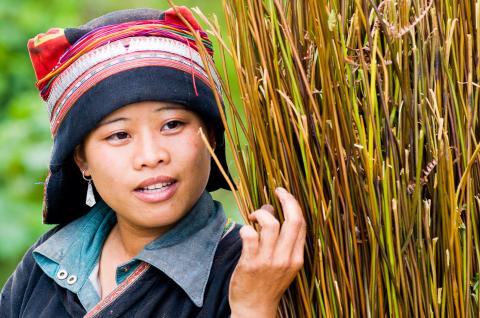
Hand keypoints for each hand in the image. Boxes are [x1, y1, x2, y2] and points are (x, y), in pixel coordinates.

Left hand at [229, 187, 305, 317]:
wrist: (255, 309)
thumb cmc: (268, 284)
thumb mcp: (284, 265)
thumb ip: (282, 241)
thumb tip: (272, 211)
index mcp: (297, 258)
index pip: (301, 224)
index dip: (293, 204)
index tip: (284, 194)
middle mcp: (286, 258)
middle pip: (292, 220)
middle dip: (286, 199)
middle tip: (276, 190)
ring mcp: (268, 261)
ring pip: (271, 225)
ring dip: (261, 214)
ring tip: (254, 217)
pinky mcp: (251, 264)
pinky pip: (250, 236)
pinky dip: (246, 228)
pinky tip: (245, 232)